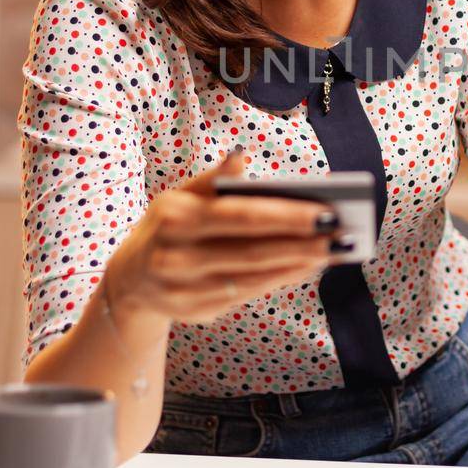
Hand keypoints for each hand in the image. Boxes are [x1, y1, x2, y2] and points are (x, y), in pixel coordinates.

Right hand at [103, 150, 335, 324]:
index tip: (325, 211)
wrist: (129, 280)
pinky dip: (280, 280)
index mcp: (176, 218)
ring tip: (331, 251)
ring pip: (253, 278)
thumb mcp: (178, 196)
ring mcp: (185, 289)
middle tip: (339, 235)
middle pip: (251, 251)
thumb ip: (212, 179)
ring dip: (297, 265)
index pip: (239, 216)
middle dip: (301, 244)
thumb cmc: (167, 227)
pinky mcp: (196, 311)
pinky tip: (305, 267)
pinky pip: (247, 295)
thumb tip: (240, 156)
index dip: (285, 216)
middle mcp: (177, 256)